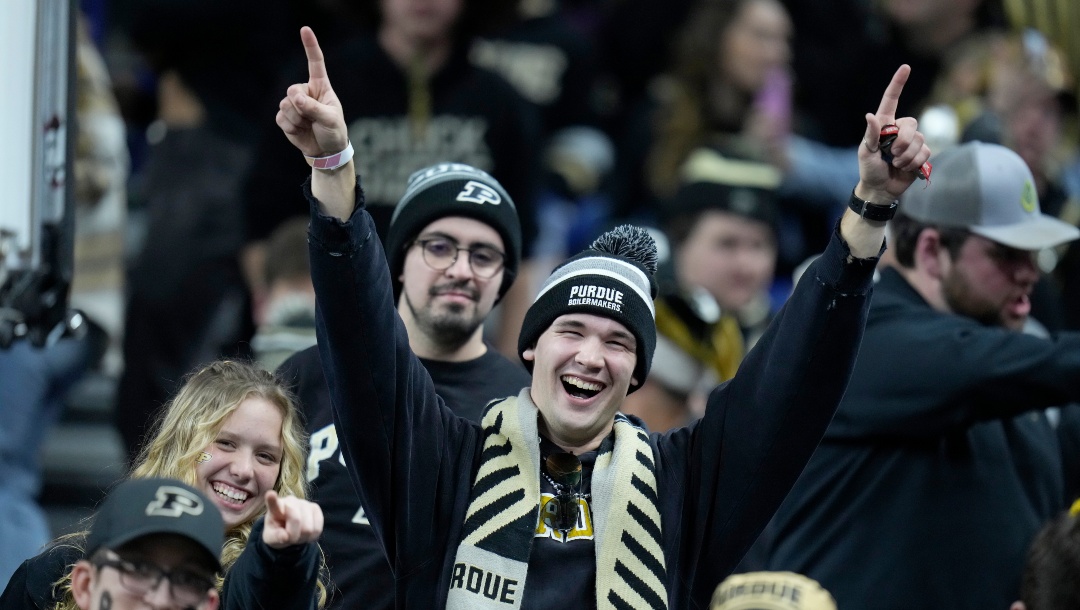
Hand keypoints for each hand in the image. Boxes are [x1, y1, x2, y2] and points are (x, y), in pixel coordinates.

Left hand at [262, 490, 323, 548]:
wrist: (289, 531)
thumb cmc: (278, 532)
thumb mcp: (271, 538)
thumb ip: (275, 537)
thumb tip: (285, 537)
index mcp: (275, 508)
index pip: (273, 503)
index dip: (272, 499)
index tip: (270, 495)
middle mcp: (290, 501)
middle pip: (296, 520)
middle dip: (293, 535)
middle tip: (289, 538)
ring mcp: (305, 503)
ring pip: (308, 527)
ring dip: (302, 537)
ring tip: (297, 535)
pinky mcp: (316, 508)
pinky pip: (317, 528)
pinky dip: (312, 536)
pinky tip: (306, 534)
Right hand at [276, 27, 347, 157]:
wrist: (325, 151)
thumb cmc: (333, 131)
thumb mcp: (330, 119)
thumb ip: (313, 107)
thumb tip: (294, 98)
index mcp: (320, 87)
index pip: (315, 63)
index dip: (310, 46)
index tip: (305, 29)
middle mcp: (306, 92)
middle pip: (292, 90)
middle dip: (301, 106)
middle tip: (312, 118)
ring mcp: (294, 104)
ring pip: (285, 105)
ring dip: (297, 119)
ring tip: (308, 126)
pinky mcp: (285, 117)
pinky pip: (280, 118)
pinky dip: (291, 127)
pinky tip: (300, 131)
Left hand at [856, 65, 930, 201]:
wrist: (880, 189)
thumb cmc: (869, 169)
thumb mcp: (865, 153)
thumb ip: (870, 135)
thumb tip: (870, 115)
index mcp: (884, 124)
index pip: (892, 100)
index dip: (898, 83)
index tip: (905, 67)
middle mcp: (900, 129)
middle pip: (912, 124)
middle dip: (903, 142)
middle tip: (892, 155)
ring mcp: (912, 141)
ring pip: (920, 140)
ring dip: (907, 156)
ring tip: (896, 163)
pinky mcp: (921, 153)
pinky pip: (926, 152)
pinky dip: (915, 163)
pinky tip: (906, 168)